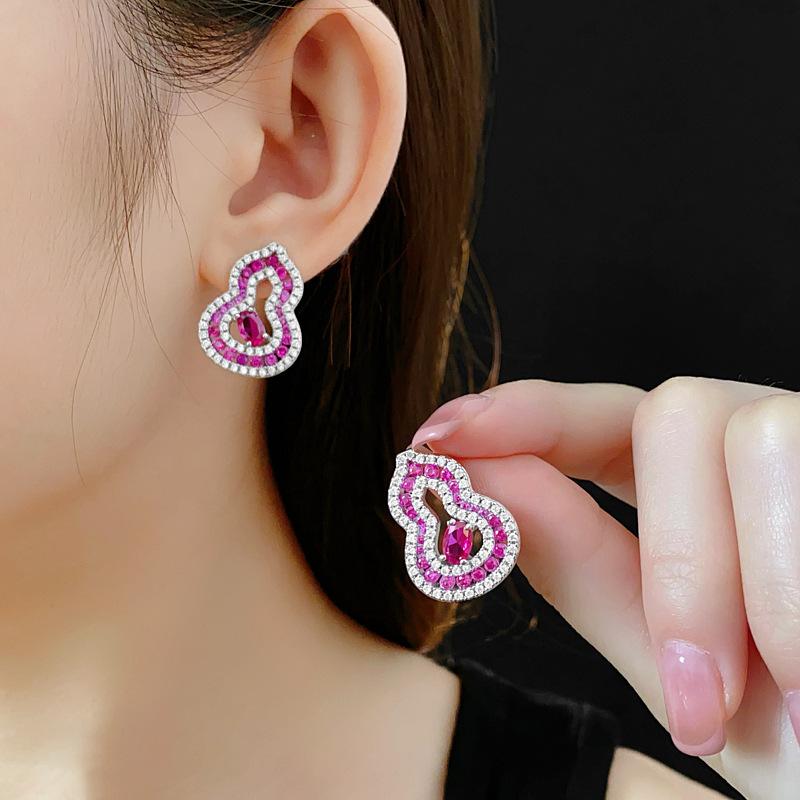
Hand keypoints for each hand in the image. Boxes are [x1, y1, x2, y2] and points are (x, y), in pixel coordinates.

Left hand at [413, 378, 799, 799]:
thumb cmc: (798, 737)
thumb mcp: (677, 663)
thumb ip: (582, 565)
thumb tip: (481, 480)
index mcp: (701, 494)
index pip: (599, 421)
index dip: (520, 414)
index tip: (435, 437)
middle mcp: (765, 450)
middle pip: (676, 409)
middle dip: (680, 561)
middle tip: (703, 694)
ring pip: (750, 429)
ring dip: (749, 583)